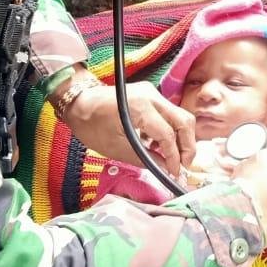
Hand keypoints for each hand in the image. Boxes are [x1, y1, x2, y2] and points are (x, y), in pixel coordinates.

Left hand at [64, 81, 195, 175]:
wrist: (78, 103)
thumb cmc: (92, 126)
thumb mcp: (116, 149)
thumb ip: (145, 159)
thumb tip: (167, 170)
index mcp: (140, 108)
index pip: (168, 134)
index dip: (174, 156)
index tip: (175, 173)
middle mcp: (151, 96)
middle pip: (184, 120)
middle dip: (188, 146)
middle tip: (183, 165)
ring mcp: (152, 93)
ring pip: (180, 116)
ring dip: (182, 138)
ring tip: (173, 158)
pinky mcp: (151, 95)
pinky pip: (170, 113)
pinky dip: (171, 130)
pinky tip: (160, 145)